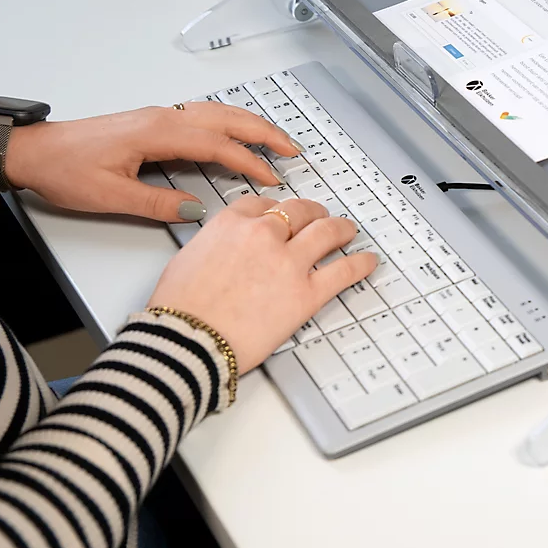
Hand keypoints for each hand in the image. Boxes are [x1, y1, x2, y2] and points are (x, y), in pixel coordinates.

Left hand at [4, 102, 302, 221]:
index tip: (271, 179)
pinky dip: (230, 122)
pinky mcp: (154, 121)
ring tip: (275, 139)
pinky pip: (204, 115)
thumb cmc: (66, 169)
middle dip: (264, 133)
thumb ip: (158, 204)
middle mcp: (164, 118)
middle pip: (227, 119)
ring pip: (218, 113)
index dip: (250, 163)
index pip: (219, 146)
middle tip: (293, 149)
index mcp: (159, 133)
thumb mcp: (111, 197)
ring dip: (250, 124)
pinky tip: (236, 131)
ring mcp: (160, 116)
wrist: (35, 151)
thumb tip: (195, 210)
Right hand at [147, 195, 377, 372]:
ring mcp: (289, 262)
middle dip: (312, 213)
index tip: (281, 216)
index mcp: (231, 224)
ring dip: (341, 228)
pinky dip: (360, 264)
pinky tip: (368, 261)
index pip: (263, 204)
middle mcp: (263, 235)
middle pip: (299, 211)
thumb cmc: (178, 310)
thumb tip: (225, 250)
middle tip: (318, 218)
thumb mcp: (187, 259)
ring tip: (348, 231)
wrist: (185, 342)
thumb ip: (215, 246)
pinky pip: (344, 271)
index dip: (276, 210)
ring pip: (327, 232)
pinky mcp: (307, 293)